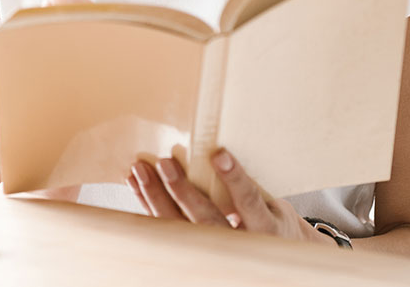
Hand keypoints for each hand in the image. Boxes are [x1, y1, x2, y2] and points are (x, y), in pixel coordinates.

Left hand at [126, 149, 335, 246]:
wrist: (272, 258)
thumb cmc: (271, 222)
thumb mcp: (273, 206)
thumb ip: (250, 187)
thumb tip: (219, 151)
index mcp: (265, 228)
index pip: (248, 202)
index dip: (234, 179)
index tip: (219, 155)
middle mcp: (239, 244)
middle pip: (207, 220)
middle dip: (182, 192)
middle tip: (165, 163)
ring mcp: (215, 252)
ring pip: (180, 229)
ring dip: (156, 198)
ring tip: (141, 171)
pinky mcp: (193, 251)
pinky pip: (166, 230)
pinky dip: (148, 206)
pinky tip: (136, 184)